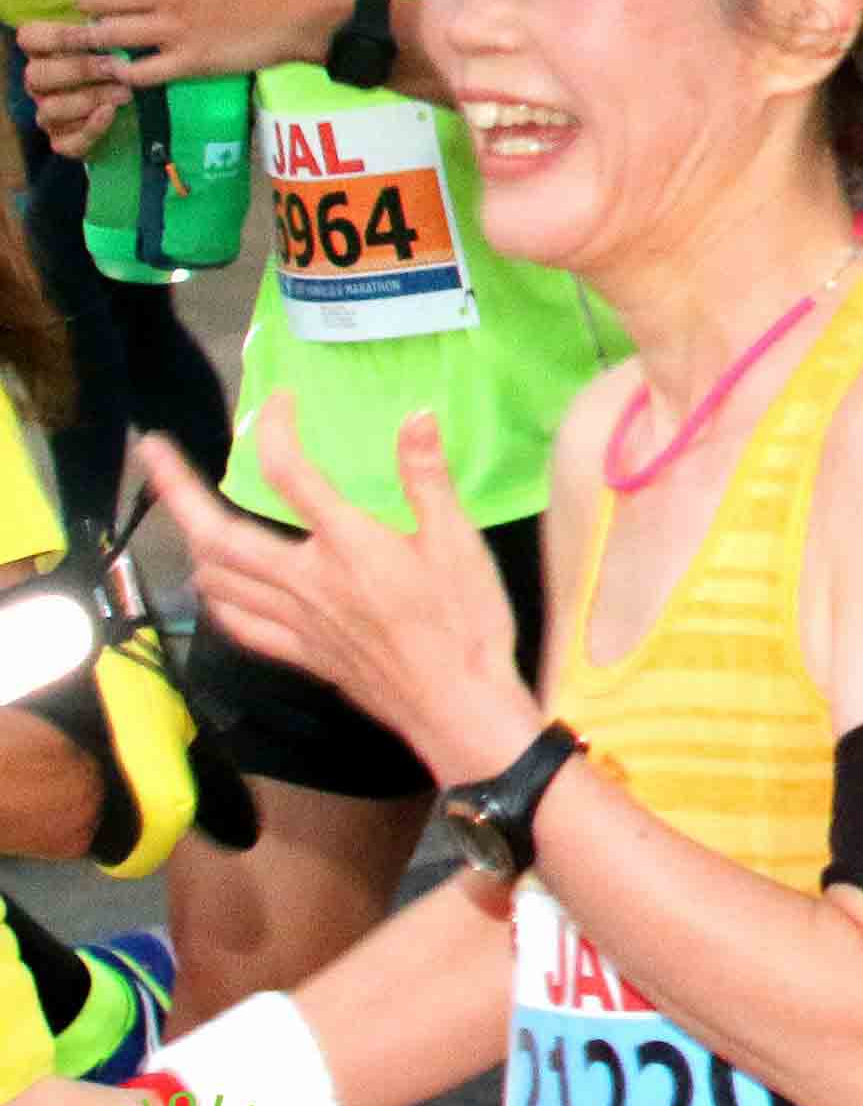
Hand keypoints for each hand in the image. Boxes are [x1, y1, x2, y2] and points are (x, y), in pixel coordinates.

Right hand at [11, 22, 126, 159]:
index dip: (57, 36)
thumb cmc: (123, 59)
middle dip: (78, 70)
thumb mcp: (114, 25)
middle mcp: (41, 84)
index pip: (29, 38)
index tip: (92, 32)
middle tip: (116, 66)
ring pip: (50, 109)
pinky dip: (90, 129)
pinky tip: (111, 113)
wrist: (144, 108)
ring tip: (125, 92)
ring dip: (88, 99)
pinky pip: (66, 142)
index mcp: (45, 52)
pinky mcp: (66, 141)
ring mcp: (50, 114)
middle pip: (37, 75)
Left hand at [34, 0, 322, 88]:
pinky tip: (127, 68)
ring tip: (106, 39)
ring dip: (99, 39)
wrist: (304, 11)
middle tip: (96, 12)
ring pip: (109, 35)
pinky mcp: (190, 61)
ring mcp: (177, 28)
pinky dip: (124, 72)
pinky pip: (137, 72)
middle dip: (87, 7)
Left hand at [142, 406, 540, 787]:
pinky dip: (215, 598)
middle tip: (155, 453)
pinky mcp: (300, 652)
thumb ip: (428, 477)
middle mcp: (307, 580)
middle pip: (219, 534)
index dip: (276, 430)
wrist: (455, 704)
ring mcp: (296, 621)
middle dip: (178, 490)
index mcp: (347, 544)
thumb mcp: (460, 540)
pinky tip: (212, 586)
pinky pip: (238, 624)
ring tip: (182, 510)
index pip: (291, 473)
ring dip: (189, 539)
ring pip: (218, 579)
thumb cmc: (464, 621)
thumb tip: (415, 416)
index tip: (277, 401)